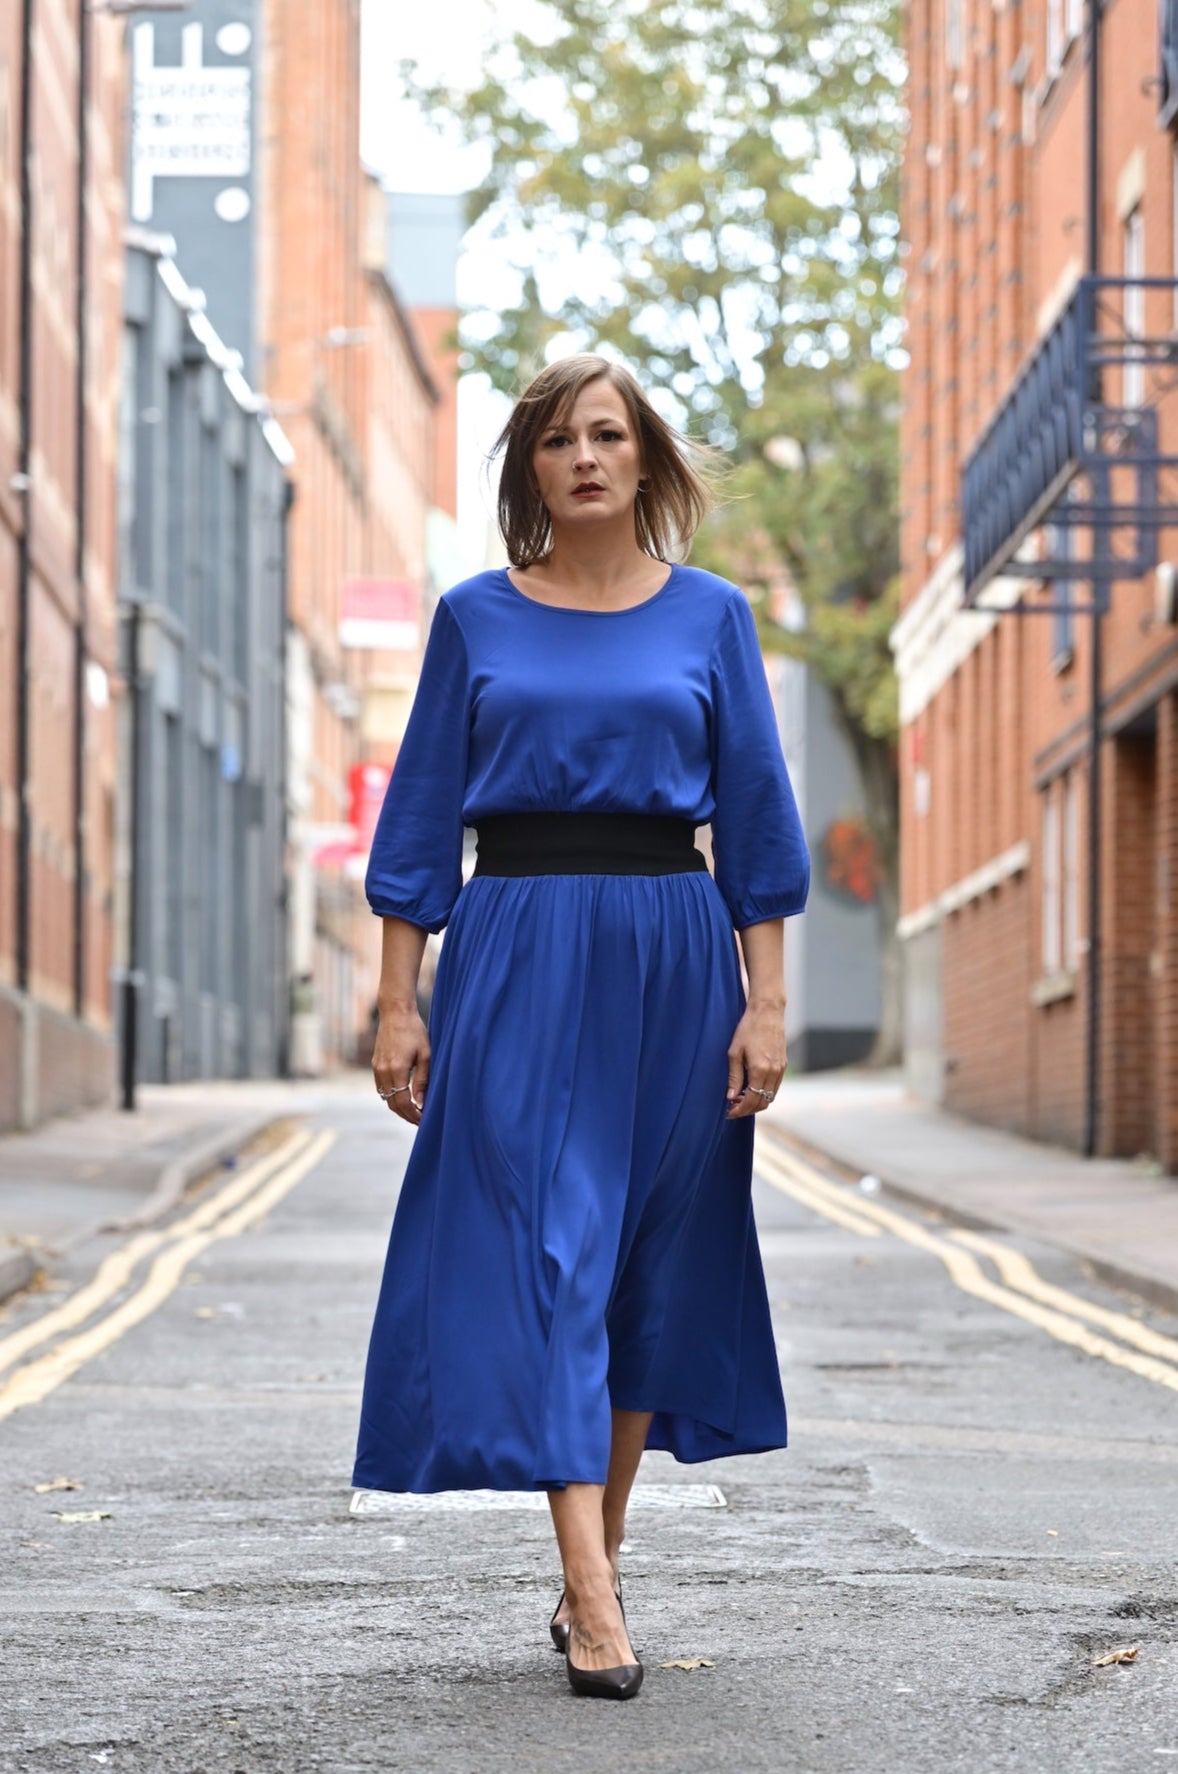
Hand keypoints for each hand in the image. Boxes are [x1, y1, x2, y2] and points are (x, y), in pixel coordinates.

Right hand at [373, 1005, 430, 1125]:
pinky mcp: (375, 1065)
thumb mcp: (425, 1055)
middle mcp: (383, 1071)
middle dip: (406, 1115)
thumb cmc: (415, 1031)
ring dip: (399, 1107)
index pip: (403, 1102)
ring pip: (386, 1098)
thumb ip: (422, 1080)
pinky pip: (381, 1088)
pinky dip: (391, 1097)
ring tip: (413, 1111)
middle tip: (420, 1120)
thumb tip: (421, 1103)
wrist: (395, 1014)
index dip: (413, 1115)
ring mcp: (377, 1068)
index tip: (424, 1120)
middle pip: (393, 1104)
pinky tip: (403, 1097)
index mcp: (397, 1070)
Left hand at [726, 1000, 785, 1119]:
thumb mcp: (734, 1052)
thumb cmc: (747, 1029)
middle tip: (732, 1109)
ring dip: (756, 1102)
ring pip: (770, 1097)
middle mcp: (774, 1072)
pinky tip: (751, 1088)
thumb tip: (730, 1097)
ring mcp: (781, 1069)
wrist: (767, 1012)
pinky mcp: (783, 1065)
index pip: (751, 1100)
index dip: (739, 1110)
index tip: (728, 1113)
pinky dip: (764, 1093)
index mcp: (760, 1069)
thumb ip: (734, 1077)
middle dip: (747, 1110)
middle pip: (763, 1102)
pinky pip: (775, 1087)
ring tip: (740, 1100)